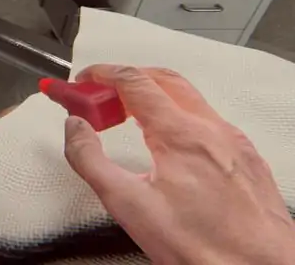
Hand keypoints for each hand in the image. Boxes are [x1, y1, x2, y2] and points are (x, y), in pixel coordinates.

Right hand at [63, 65, 294, 264]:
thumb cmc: (204, 247)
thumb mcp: (128, 205)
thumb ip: (91, 160)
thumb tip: (74, 129)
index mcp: (181, 134)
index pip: (134, 81)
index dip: (102, 74)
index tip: (84, 81)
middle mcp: (212, 129)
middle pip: (163, 79)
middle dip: (126, 79)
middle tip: (100, 97)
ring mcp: (234, 141)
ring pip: (189, 98)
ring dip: (152, 96)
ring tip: (126, 118)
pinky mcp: (247, 158)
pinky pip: (208, 119)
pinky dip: (178, 115)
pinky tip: (166, 141)